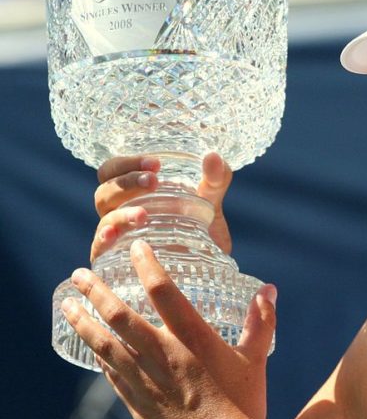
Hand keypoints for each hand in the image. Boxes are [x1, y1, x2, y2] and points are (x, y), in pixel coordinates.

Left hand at [62, 240, 278, 418]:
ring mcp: (146, 381)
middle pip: (120, 315)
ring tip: (67, 305)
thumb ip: (261, 320)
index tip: (135, 248)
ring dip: (83, 322)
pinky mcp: (138, 404)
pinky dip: (99, 356)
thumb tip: (269, 290)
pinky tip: (91, 348)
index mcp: (192, 338)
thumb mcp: (256, 356)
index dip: (147, 265)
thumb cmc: (245, 401)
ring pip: (105, 345)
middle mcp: (163, 355)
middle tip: (79, 274)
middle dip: (95, 291)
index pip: (163, 290)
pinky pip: (111, 374)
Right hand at [91, 153, 233, 260]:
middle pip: (105, 191)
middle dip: (127, 183)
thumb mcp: (212, 199)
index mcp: (134, 190)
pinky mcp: (118, 260)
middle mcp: (120, 210)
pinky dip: (102, 240)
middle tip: (153, 181)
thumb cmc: (203, 224)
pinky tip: (112, 236)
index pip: (114, 170)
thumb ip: (216, 179)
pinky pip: (99, 249)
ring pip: (105, 217)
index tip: (156, 163)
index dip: (127, 163)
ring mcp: (118, 235)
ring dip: (121, 213)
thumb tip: (213, 157)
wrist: (213, 262)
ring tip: (143, 214)